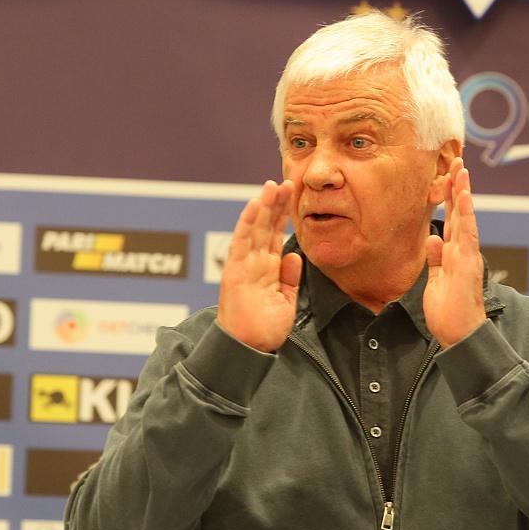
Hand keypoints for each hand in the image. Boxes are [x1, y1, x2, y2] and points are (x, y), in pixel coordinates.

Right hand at [217, 180, 302, 352]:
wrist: (250, 349)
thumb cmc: (264, 330)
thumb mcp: (286, 302)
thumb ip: (289, 279)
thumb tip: (294, 256)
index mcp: (265, 270)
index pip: (274, 236)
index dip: (282, 216)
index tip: (292, 195)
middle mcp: (253, 263)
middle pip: (265, 227)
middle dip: (275, 204)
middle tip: (285, 181)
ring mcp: (243, 265)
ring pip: (254, 229)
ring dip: (263, 206)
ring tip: (272, 185)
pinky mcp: (234, 270)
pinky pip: (241, 242)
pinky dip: (247, 222)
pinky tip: (255, 204)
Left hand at [423, 157, 485, 346]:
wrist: (458, 334)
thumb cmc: (449, 312)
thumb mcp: (436, 281)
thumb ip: (437, 259)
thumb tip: (433, 240)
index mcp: (455, 255)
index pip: (453, 221)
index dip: (451, 199)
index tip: (447, 178)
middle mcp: (463, 251)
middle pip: (461, 213)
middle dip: (458, 187)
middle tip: (457, 162)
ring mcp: (467, 255)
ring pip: (466, 217)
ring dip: (464, 193)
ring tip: (461, 169)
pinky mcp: (467, 263)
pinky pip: (467, 233)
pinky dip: (467, 213)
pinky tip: (464, 196)